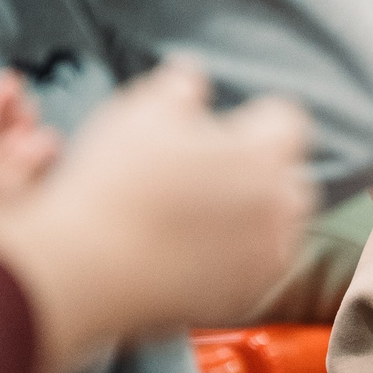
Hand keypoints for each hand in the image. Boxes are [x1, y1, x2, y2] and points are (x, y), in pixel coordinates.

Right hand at [0, 59, 317, 372]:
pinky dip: (236, 259)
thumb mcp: (142, 110)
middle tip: (210, 170)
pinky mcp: (246, 298)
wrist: (82, 268)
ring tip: (200, 213)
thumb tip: (192, 74)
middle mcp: (281, 207)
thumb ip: (180, 85)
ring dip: (253, 215)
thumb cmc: (114, 181)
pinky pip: (255, 269)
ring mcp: (267, 258)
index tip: (225, 125)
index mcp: (266, 154)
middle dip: (261, 169)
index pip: (287, 120)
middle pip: (289, 176)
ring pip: (278, 226)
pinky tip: (195, 252)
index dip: (254, 117)